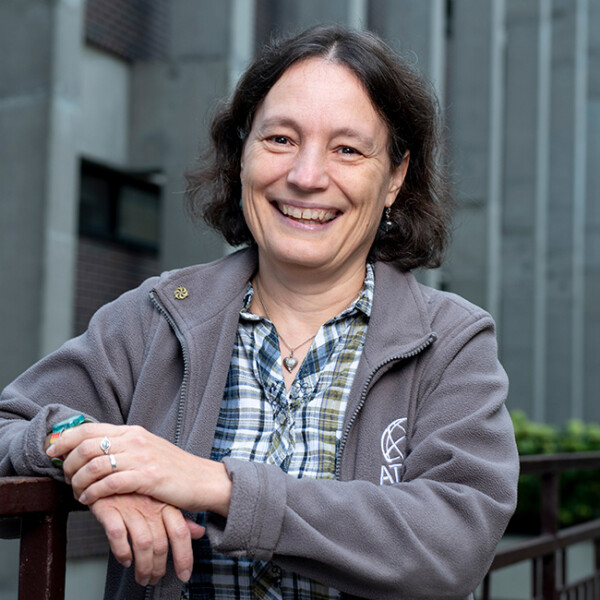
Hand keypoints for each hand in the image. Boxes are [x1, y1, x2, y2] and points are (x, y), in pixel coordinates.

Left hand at [47, 423, 231, 514]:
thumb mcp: (146, 450)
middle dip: (68, 464)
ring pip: (94, 465)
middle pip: (86, 446)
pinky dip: (93, 493)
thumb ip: (122, 447)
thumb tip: (91, 450)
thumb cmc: (173, 469)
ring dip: (77, 482)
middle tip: (65, 478)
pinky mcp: (148, 477)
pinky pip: (109, 483)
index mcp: (133, 431)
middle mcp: (135, 440)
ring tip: (77, 492)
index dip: (64, 439)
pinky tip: (89, 500)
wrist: (203, 480)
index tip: (51, 451)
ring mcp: (142, 457)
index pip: (89, 429)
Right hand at [90, 493, 204, 585]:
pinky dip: (122, 551)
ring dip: (143, 566)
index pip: (180, 532)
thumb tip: (199, 532)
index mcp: (166, 503)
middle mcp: (151, 505)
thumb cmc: (136, 488)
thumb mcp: (161, 500)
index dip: (184, 556)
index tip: (184, 575)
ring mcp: (131, 506)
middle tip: (155, 579)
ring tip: (142, 577)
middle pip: (161, 543)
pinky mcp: (110, 507)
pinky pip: (118, 534)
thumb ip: (179, 518)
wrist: (107, 466)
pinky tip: (125, 559)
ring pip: (142, 543)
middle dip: (159, 567)